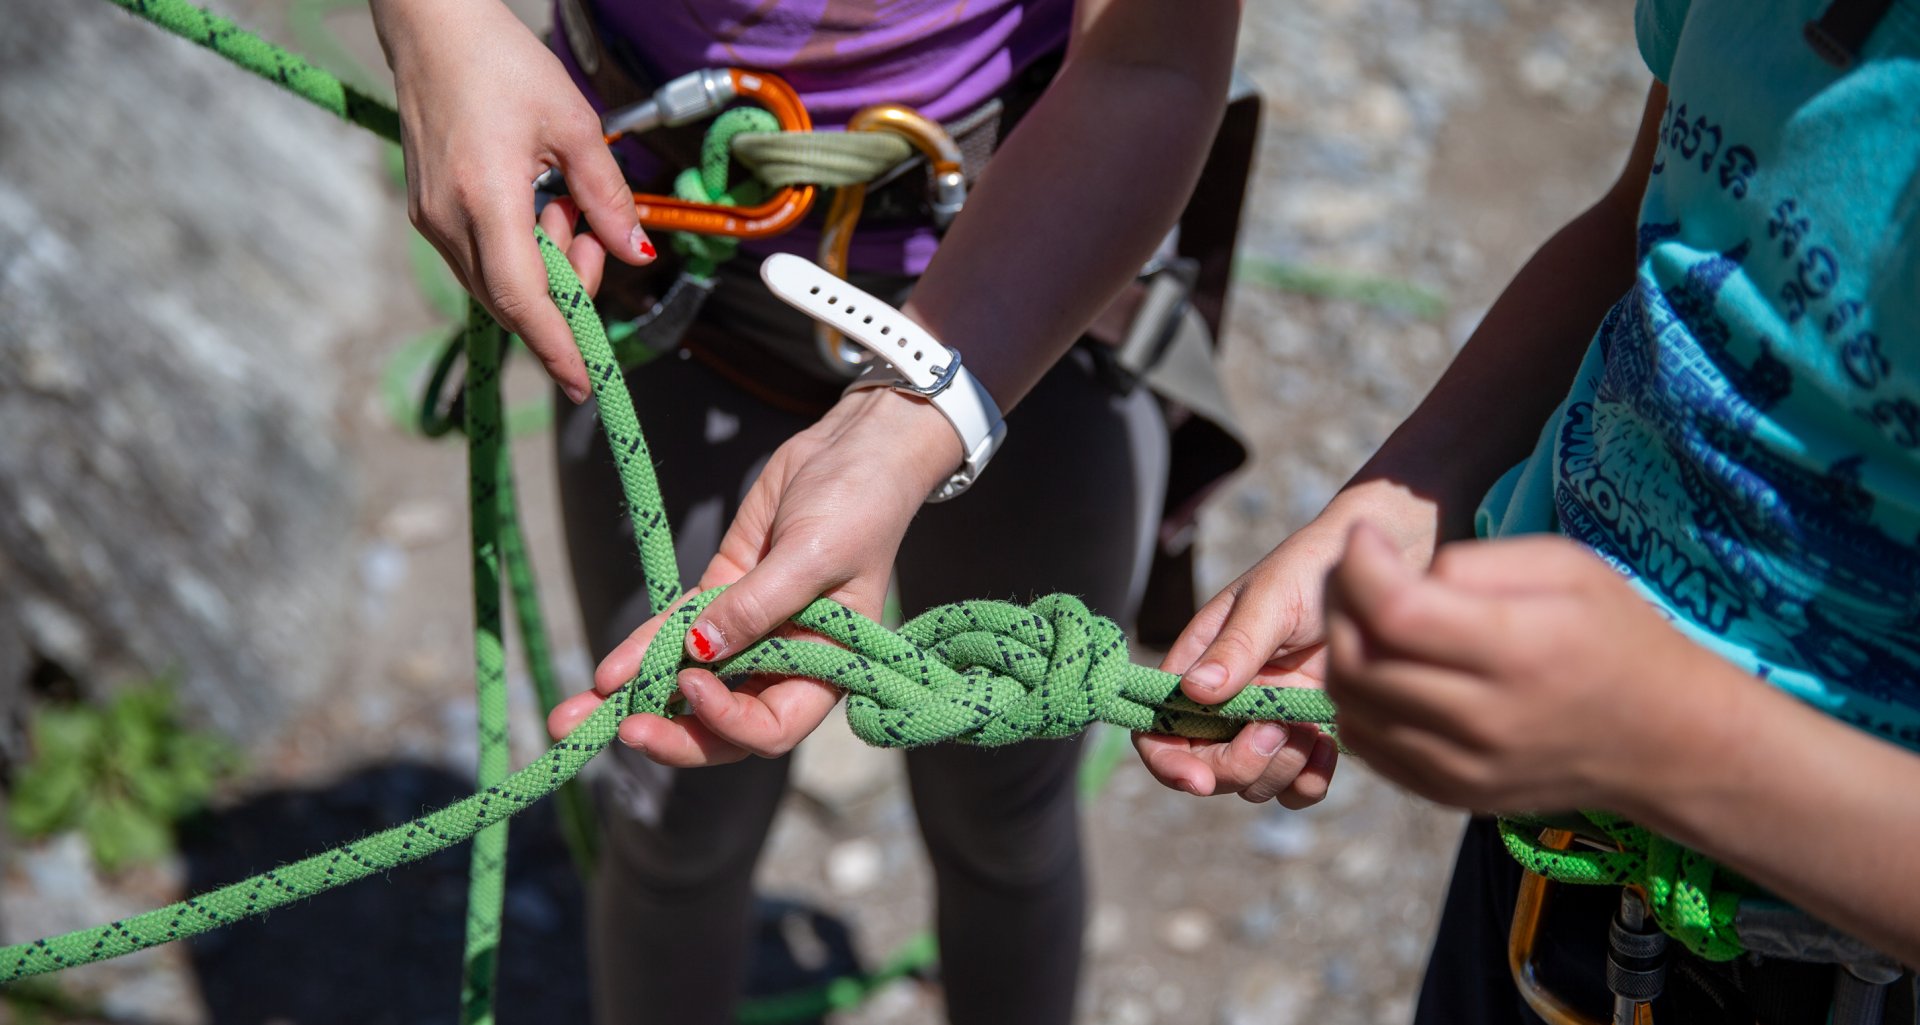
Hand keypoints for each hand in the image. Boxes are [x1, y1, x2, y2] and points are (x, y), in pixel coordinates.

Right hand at [372, 0, 654, 400]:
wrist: (431, 26)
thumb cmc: (502, 63)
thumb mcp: (575, 125)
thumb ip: (607, 197)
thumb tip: (636, 253)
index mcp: (485, 198)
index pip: (524, 300)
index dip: (558, 348)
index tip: (587, 385)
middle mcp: (447, 220)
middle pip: (513, 301)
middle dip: (565, 291)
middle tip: (592, 238)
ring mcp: (430, 218)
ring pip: (497, 284)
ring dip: (544, 268)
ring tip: (563, 206)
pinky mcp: (428, 211)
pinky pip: (481, 260)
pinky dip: (520, 252)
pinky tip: (538, 206)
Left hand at [548, 388, 963, 763]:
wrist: (855, 449)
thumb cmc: (859, 507)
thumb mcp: (814, 556)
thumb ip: (758, 607)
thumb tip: (698, 652)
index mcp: (825, 670)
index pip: (770, 727)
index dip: (726, 721)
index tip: (691, 683)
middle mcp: (786, 663)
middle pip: (720, 723)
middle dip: (666, 733)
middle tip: (616, 732)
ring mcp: (749, 631)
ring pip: (687, 681)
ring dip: (632, 699)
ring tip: (571, 717)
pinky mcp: (722, 594)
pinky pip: (674, 631)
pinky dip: (639, 648)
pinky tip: (603, 669)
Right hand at [1134, 484, 1435, 802]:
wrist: (1380, 570)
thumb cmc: (1311, 569)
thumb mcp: (1272, 600)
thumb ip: (1237, 646)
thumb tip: (1195, 691)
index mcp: (1198, 665)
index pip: (1158, 728)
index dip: (1168, 763)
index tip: (1200, 782)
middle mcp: (1226, 701)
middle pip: (1205, 767)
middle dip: (1237, 765)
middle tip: (1277, 730)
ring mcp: (1267, 722)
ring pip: (1252, 784)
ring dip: (1279, 771)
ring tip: (1309, 728)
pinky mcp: (1308, 735)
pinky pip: (1296, 788)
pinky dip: (1309, 781)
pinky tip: (1329, 745)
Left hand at [1324, 523, 1715, 813]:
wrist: (1667, 742)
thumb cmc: (1616, 636)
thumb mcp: (1567, 568)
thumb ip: (1474, 564)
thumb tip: (1396, 576)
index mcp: (1518, 652)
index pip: (1395, 613)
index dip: (1359, 566)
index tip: (1365, 536)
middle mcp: (1485, 720)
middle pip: (1360, 661)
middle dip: (1339, 603)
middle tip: (1355, 571)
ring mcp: (1463, 768)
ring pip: (1352, 707)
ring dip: (1342, 652)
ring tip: (1367, 615)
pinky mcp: (1451, 793)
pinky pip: (1369, 744)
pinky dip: (1359, 700)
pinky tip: (1386, 666)